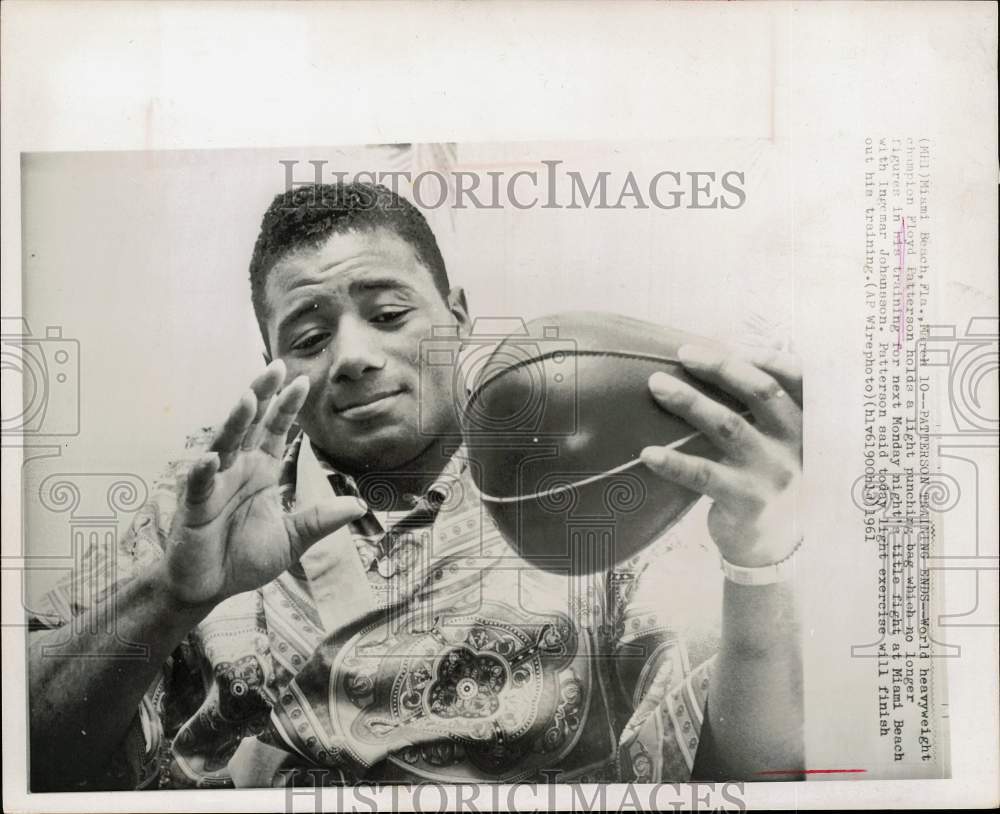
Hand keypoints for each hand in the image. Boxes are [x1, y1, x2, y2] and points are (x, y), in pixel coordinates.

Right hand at [161, 360, 366, 607]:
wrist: (208, 588)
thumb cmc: (244, 558)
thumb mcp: (293, 539)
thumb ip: (321, 520)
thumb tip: (359, 506)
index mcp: (261, 470)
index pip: (275, 430)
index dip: (287, 406)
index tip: (303, 380)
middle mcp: (237, 469)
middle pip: (250, 424)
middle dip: (262, 395)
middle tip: (276, 366)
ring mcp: (214, 484)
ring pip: (225, 444)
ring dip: (235, 421)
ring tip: (249, 398)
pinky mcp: (194, 506)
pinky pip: (200, 484)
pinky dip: (205, 470)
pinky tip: (213, 458)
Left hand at [640, 343, 801, 567]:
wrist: (772, 546)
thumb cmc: (763, 478)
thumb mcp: (776, 441)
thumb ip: (758, 407)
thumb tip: (713, 357)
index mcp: (804, 422)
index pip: (796, 377)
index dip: (765, 355)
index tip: (727, 340)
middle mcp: (795, 444)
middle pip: (761, 391)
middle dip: (720, 366)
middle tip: (683, 353)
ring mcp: (773, 473)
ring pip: (729, 426)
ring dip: (690, 401)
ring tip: (657, 384)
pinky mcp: (747, 501)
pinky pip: (704, 475)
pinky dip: (673, 462)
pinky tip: (648, 452)